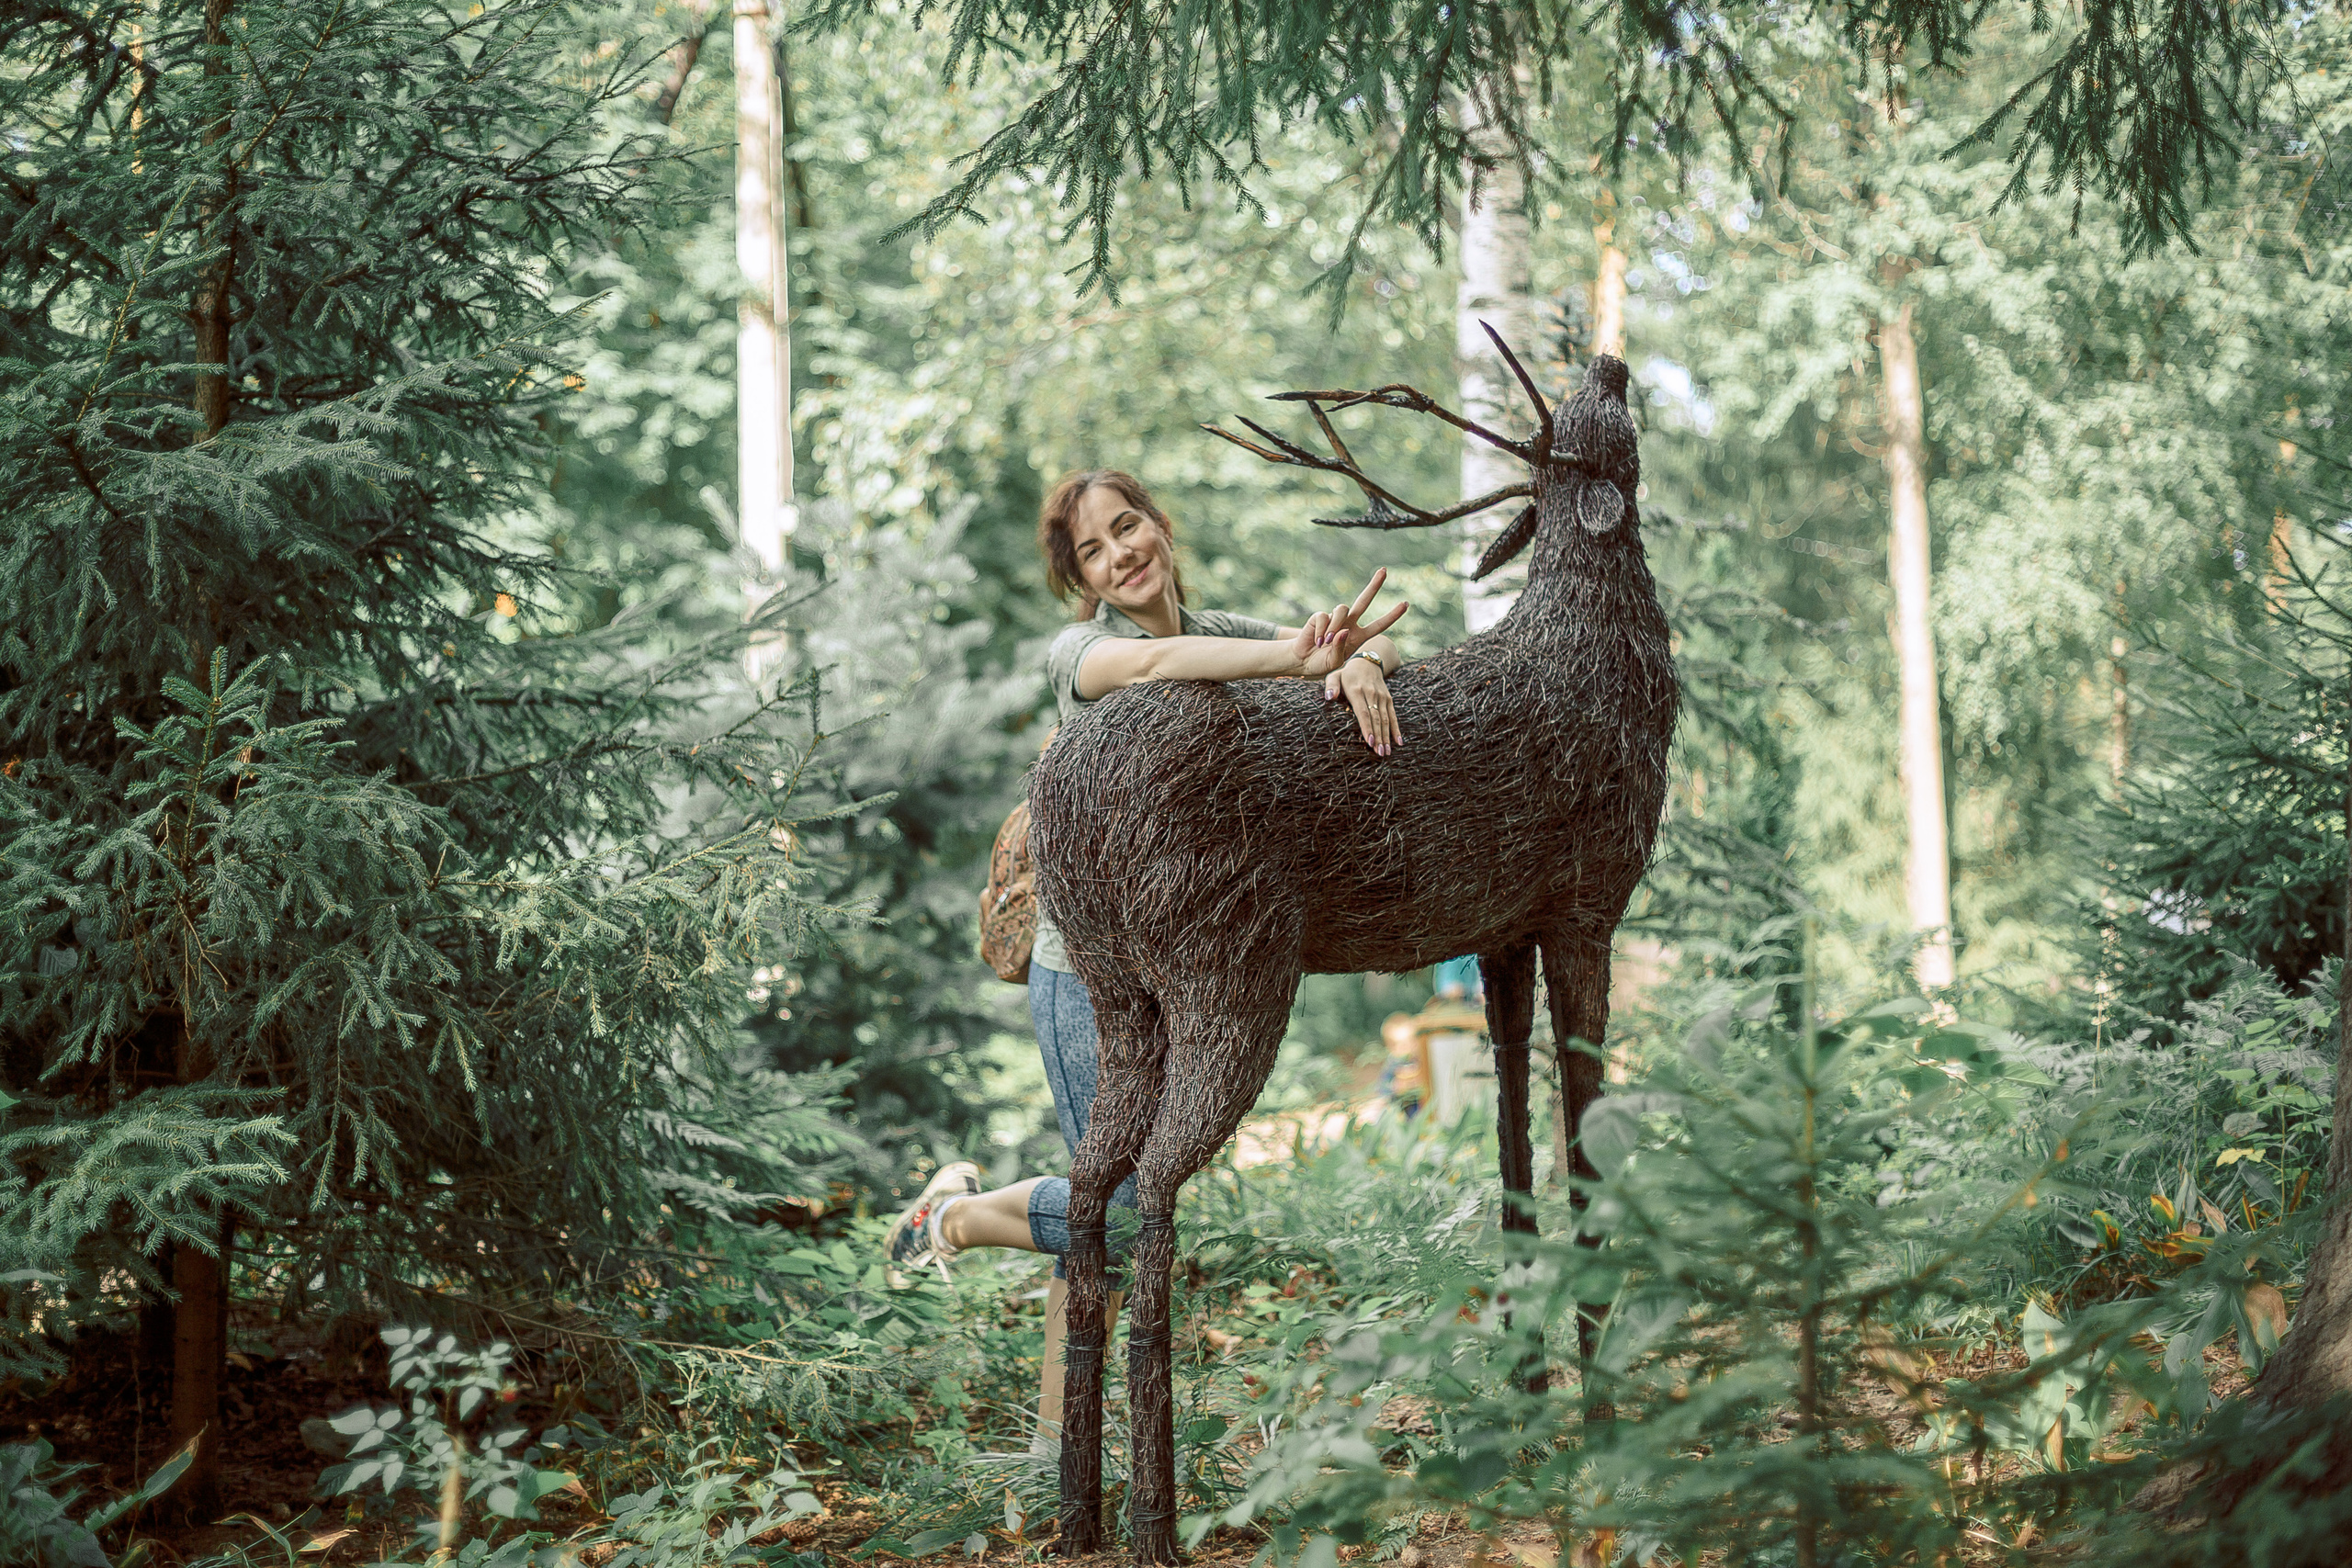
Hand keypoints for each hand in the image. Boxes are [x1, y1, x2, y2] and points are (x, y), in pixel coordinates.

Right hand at [1292, 568, 1408, 678]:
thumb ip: (1341, 648)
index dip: (1392, 615)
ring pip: (1343, 608)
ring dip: (1335, 625)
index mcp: (1358, 636)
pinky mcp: (1320, 616)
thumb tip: (1342, 630)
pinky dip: (1321, 631)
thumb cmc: (1321, 663)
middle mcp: (1349, 624)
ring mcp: (1335, 619)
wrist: (1302, 661)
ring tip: (1326, 642)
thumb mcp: (1335, 662)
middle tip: (1384, 570)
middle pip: (1364, 601)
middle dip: (1374, 585)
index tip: (1406, 603)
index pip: (1379, 625)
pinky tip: (1317, 641)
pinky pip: (1324, 617)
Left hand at [1325, 654, 1401, 755]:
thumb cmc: (1347, 674)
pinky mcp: (1388, 699)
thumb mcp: (1335, 676)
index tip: (1369, 741)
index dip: (1367, 727)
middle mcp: (1371, 694)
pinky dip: (1396, 729)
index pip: (1363, 712)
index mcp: (1357, 691)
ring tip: (1386, 752)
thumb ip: (1331, 686)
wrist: (1368, 662)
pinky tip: (1399, 742)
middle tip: (1380, 753)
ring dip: (1387, 736)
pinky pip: (1393, 715)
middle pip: (1376, 719)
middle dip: (1378, 737)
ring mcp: (1382, 697)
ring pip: (1385, 719)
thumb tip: (1329, 697)